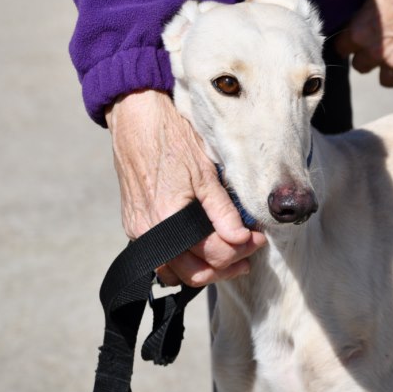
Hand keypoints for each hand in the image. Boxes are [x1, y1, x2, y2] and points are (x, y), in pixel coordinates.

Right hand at [105, 89, 266, 285]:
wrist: (136, 119)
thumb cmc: (171, 139)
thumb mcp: (203, 171)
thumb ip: (221, 210)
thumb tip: (240, 238)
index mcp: (167, 218)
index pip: (211, 253)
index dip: (241, 250)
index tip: (258, 238)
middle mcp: (148, 231)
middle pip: (193, 272)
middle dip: (226, 266)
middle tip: (248, 252)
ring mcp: (138, 231)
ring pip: (174, 272)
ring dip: (203, 269)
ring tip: (229, 255)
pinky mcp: (134, 226)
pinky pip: (160, 259)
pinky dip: (183, 261)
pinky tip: (202, 249)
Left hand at [335, 0, 392, 86]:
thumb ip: (362, 15)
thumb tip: (357, 20)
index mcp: (358, 32)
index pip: (341, 49)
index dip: (349, 44)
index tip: (355, 41)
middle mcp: (375, 51)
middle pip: (361, 66)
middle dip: (368, 57)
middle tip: (379, 45)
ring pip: (385, 79)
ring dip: (389, 68)